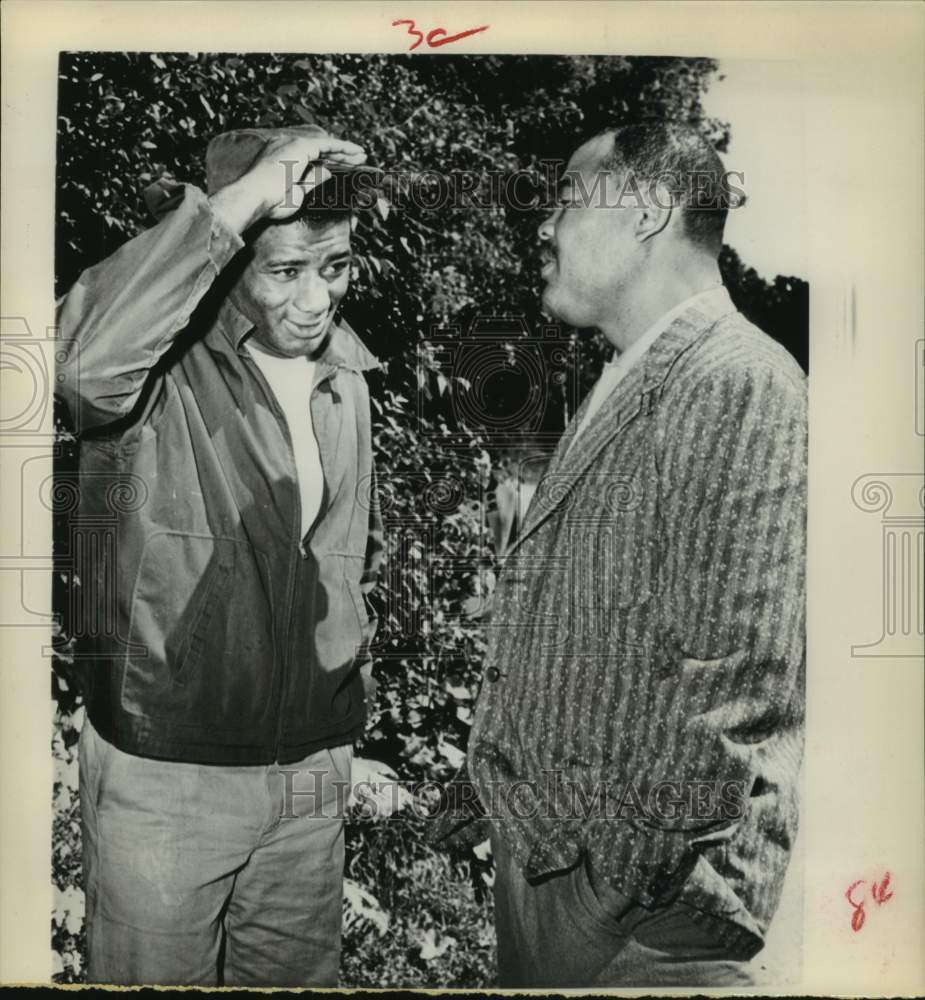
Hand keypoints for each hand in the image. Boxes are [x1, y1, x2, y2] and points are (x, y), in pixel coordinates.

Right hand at [209, 134, 366, 232]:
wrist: (254, 197)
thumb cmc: (269, 202)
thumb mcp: (296, 193)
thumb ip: (311, 180)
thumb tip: (327, 172)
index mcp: (283, 156)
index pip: (311, 156)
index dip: (328, 160)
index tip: (342, 166)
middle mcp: (287, 145)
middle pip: (320, 149)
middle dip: (340, 155)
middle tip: (358, 159)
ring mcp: (293, 144)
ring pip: (326, 145)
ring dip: (345, 151)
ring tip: (362, 156)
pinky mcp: (301, 147)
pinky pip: (328, 144)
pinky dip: (343, 147)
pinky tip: (356, 153)